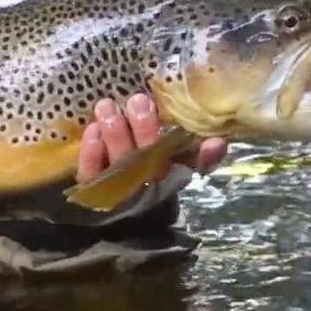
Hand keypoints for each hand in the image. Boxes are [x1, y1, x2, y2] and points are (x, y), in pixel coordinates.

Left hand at [76, 94, 226, 182]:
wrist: (108, 209)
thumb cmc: (140, 162)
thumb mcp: (166, 150)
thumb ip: (189, 145)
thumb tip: (218, 139)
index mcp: (171, 173)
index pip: (193, 165)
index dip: (205, 156)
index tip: (214, 141)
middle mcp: (148, 183)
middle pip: (150, 160)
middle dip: (146, 129)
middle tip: (138, 101)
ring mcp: (120, 189)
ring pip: (120, 164)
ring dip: (115, 133)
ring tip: (107, 105)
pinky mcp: (93, 191)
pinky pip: (92, 173)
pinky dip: (92, 151)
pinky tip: (92, 129)